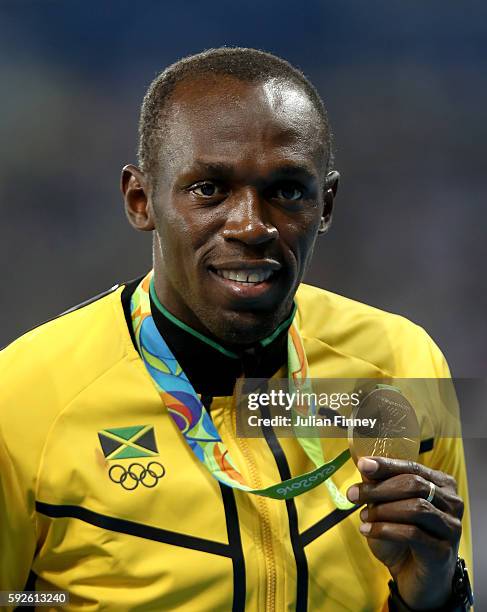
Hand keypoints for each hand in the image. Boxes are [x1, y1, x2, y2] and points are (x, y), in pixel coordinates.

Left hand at [346, 457, 463, 609]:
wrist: (418, 579)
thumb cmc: (403, 538)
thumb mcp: (389, 507)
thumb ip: (380, 486)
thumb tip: (364, 465)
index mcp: (442, 484)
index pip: (412, 467)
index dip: (386, 465)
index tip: (362, 464)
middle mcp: (452, 503)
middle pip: (414, 485)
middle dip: (379, 488)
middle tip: (353, 494)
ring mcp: (451, 527)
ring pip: (416, 508)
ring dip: (383, 510)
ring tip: (363, 516)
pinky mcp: (443, 551)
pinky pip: (412, 534)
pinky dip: (384, 530)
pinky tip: (367, 531)